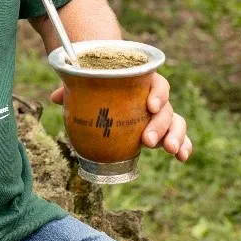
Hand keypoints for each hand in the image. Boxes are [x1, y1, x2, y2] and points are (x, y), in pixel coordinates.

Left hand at [49, 72, 191, 161]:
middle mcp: (156, 98)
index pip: (157, 83)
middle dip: (160, 124)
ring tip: (169, 151)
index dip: (157, 93)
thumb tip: (56, 98)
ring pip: (176, 122)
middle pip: (166, 107)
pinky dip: (184, 146)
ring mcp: (162, 115)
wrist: (114, 89)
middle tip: (147, 140)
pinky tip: (182, 157)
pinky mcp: (165, 130)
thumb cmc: (102, 87)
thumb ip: (75, 89)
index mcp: (143, 82)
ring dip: (176, 136)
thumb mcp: (90, 86)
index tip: (149, 104)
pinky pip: (179, 136)